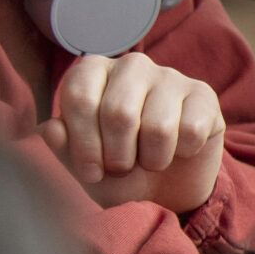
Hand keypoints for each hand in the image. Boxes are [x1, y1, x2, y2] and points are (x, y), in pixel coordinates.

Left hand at [37, 51, 224, 213]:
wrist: (167, 188)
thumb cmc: (118, 172)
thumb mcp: (84, 167)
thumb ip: (61, 148)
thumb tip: (51, 130)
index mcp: (93, 72)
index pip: (80, 96)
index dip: (83, 143)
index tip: (91, 172)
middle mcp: (131, 65)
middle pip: (119, 113)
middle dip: (118, 156)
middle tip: (122, 168)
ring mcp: (170, 76)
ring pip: (157, 127)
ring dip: (152, 160)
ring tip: (150, 162)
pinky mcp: (203, 95)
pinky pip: (190, 131)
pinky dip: (182, 153)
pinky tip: (179, 151)